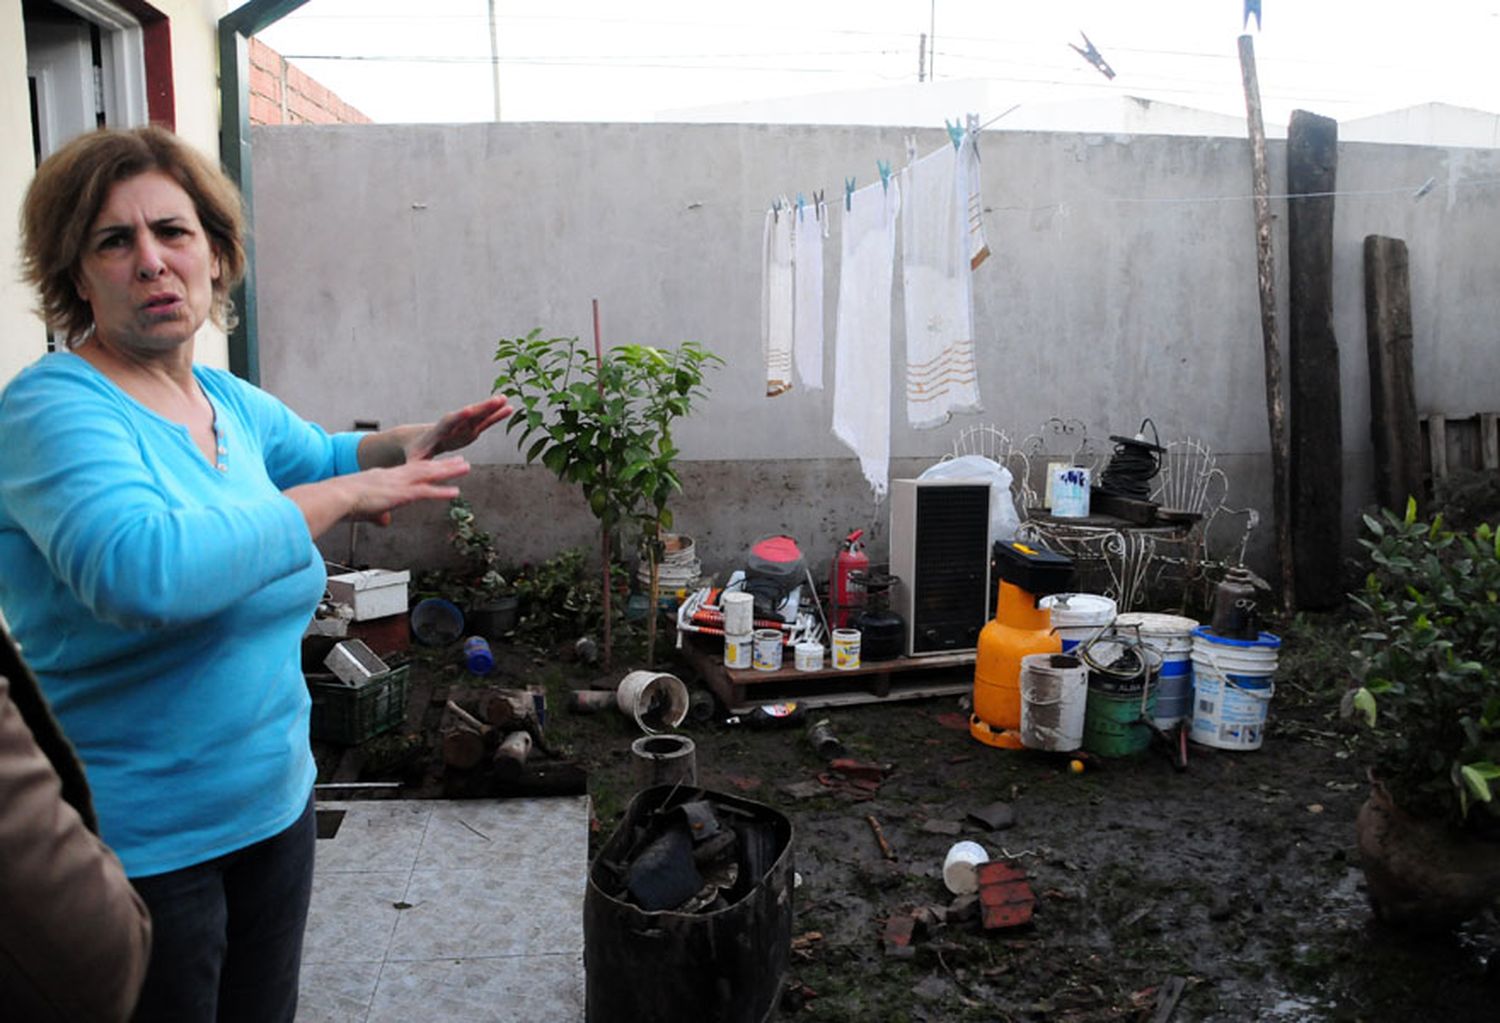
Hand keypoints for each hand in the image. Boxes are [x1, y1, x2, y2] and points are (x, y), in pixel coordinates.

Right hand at [344, 456, 471, 528]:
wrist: (335, 497)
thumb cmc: (342, 503)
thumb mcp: (363, 509)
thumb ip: (377, 514)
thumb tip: (384, 522)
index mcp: (384, 477)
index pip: (410, 469)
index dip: (426, 465)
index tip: (438, 462)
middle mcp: (394, 476)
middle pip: (424, 467)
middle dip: (443, 464)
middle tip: (460, 460)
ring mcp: (398, 484)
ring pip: (429, 474)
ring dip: (449, 471)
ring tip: (466, 467)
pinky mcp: (400, 494)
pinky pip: (426, 492)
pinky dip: (442, 492)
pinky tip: (455, 492)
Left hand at [406, 396, 512, 460]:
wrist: (419, 440)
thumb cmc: (416, 451)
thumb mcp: (415, 459)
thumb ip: (416, 463)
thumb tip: (413, 469)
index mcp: (440, 431)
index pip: (449, 422)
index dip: (459, 417)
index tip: (469, 410)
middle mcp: (453, 424)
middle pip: (469, 414)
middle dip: (482, 407)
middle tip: (497, 399)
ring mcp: (463, 425)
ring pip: (479, 415)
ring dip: (492, 407)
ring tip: (505, 399)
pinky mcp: (471, 429)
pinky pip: (485, 421)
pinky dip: (496, 416)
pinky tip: (508, 409)